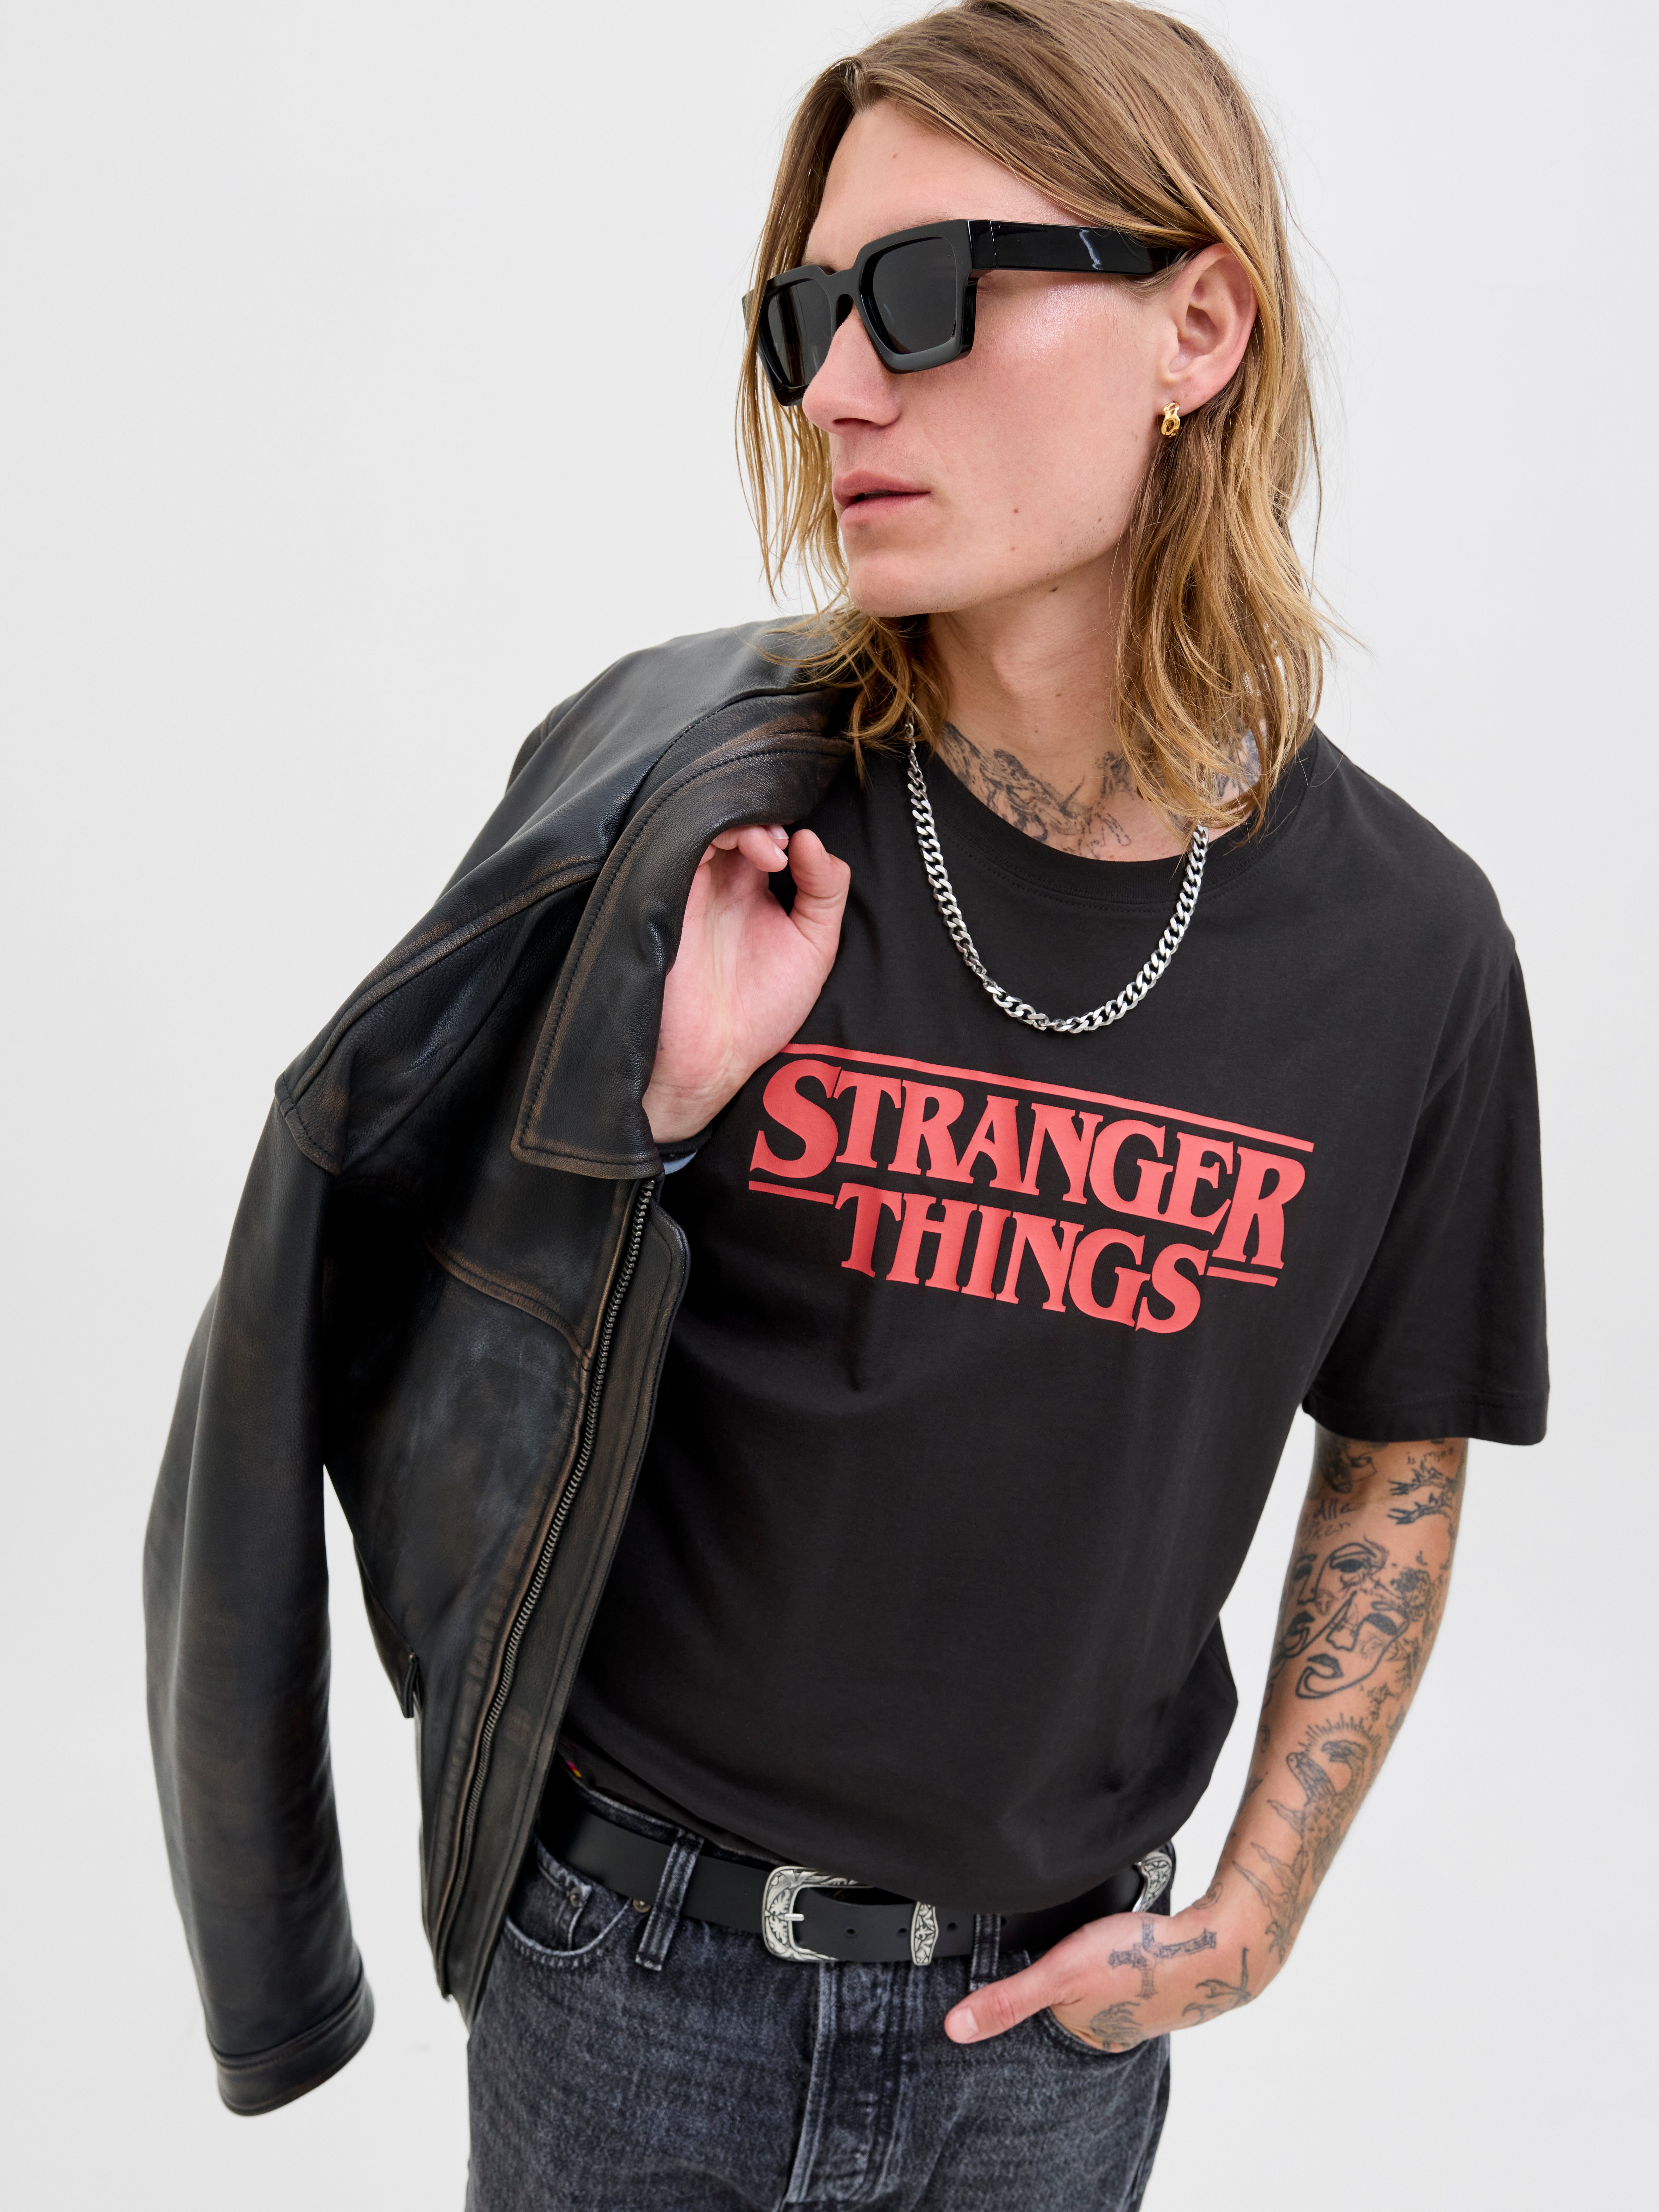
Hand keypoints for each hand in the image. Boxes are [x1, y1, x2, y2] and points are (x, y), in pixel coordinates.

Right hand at [642, 822, 850, 1143]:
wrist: (711, 1060)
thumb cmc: (760, 1012)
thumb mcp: (814, 947)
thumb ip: (825, 892)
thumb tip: (811, 838)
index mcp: (748, 888)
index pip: (765, 829)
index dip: (788, 825)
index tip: (807, 849)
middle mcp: (718, 880)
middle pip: (736, 817)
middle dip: (767, 819)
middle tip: (787, 846)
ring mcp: (692, 884)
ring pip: (710, 820)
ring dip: (749, 823)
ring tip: (774, 854)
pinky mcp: (670, 892)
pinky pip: (685, 839)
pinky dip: (723, 831)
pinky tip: (756, 854)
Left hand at [943, 1879, 1267, 2052]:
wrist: (1217, 1947)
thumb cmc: (1140, 1958)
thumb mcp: (1061, 1972)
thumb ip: (1008, 1998)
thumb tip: (953, 2031)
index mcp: (1082, 2034)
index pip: (1035, 2017)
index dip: (1021, 1988)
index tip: (1015, 1967)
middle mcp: (1108, 2029)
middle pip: (1065, 2002)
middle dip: (1056, 1979)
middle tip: (1054, 1948)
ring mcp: (1136, 2007)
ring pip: (1095, 1987)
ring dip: (1087, 1969)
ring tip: (1081, 1944)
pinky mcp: (1156, 1983)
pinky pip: (1123, 1974)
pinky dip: (1115, 1961)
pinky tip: (1115, 1945)